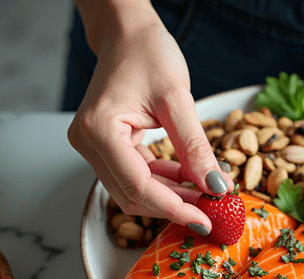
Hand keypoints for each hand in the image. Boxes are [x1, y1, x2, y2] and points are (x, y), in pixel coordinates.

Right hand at [67, 13, 232, 233]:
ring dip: (170, 195)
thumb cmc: (147, 54)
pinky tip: (189, 178)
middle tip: (212, 209)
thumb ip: (195, 147)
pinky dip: (163, 181)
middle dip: (174, 205)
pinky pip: (135, 174)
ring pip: (134, 189)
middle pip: (133, 194)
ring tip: (206, 193)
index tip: (206, 219)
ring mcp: (94, 146)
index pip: (138, 185)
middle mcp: (88, 143)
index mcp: (100, 130)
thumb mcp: (178, 99)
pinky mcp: (105, 146)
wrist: (128, 34)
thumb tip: (215, 187)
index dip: (174, 208)